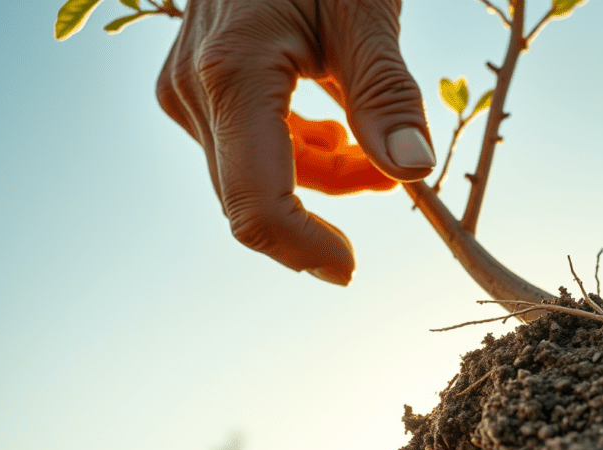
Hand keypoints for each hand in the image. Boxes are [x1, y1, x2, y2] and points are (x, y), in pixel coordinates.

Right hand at [156, 0, 436, 284]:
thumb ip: (387, 96)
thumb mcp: (367, 12)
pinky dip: (298, 153)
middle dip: (326, 206)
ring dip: (321, 176)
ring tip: (375, 147)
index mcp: (231, 75)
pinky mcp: (194, 87)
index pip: (256, 207)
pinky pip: (246, 147)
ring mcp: (185, 90)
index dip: (304, 251)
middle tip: (390, 178)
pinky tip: (336, 132)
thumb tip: (417, 174)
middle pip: (254, 198)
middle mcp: (192, 91)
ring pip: (255, 175)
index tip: (350, 270)